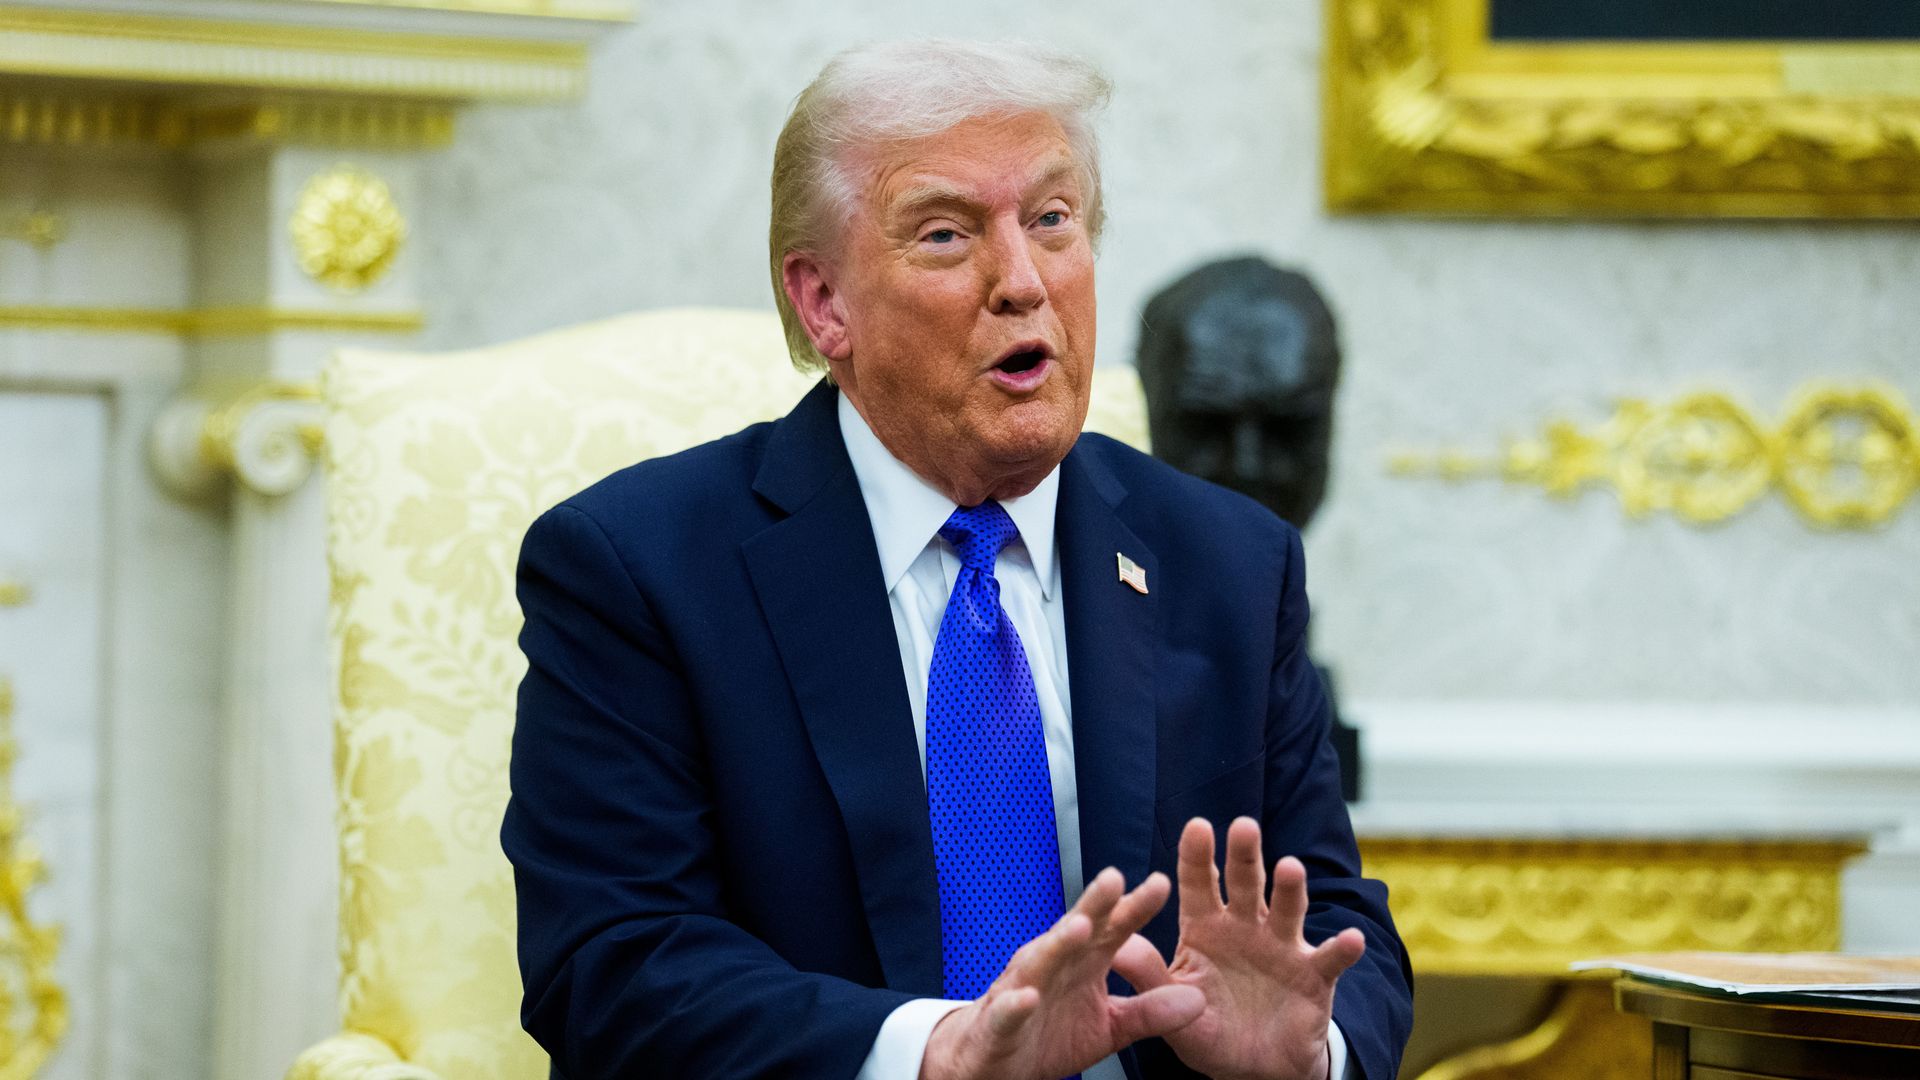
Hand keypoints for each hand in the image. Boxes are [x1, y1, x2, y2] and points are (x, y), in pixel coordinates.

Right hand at [919, 867, 1205, 1079]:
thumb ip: (1151, 1011)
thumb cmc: (1050, 1034)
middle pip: (1075, 930)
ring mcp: (1022, 989)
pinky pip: (1007, 1010)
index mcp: (1082, 963)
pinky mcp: (999, 1022)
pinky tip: (1028, 996)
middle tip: (1116, 879)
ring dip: (1058, 943)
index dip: (1134, 908)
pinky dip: (1015, 1003)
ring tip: (1078, 927)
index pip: (1111, 929)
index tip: (1163, 883)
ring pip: (1040, 961)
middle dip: (1094, 905)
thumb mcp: (1111, 1027)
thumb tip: (1199, 999)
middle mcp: (1052, 965)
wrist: (994, 1063)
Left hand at [1113, 817, 1364, 1079]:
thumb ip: (1149, 975)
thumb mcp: (1174, 1003)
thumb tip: (1116, 946)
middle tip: (1243, 826)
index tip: (1197, 826)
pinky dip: (1342, 949)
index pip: (1199, 885)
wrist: (1255, 1067)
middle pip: (1246, 884)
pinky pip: (1330, 959)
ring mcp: (1283, 947)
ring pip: (1288, 910)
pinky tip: (1352, 939)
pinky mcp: (1314, 975)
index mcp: (1206, 928)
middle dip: (1245, 855)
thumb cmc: (1208, 1027)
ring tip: (1290, 868)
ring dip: (1291, 889)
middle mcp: (1246, 927)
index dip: (1197, 856)